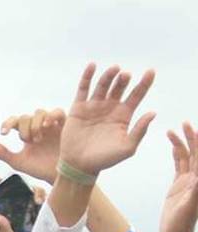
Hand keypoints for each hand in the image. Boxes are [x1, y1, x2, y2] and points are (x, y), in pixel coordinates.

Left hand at [0, 109, 65, 182]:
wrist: (60, 176)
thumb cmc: (40, 169)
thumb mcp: (20, 163)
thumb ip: (5, 154)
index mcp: (26, 134)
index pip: (15, 122)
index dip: (7, 124)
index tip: (3, 133)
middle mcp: (38, 127)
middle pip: (26, 117)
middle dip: (23, 128)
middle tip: (28, 141)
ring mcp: (51, 125)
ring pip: (39, 112)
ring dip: (35, 124)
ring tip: (37, 139)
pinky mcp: (64, 125)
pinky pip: (58, 112)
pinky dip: (51, 116)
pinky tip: (46, 126)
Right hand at [58, 63, 154, 177]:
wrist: (79, 165)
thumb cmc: (105, 159)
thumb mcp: (128, 147)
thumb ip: (140, 130)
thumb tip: (153, 112)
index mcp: (124, 115)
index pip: (137, 95)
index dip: (144, 83)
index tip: (151, 71)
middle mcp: (110, 108)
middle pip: (119, 87)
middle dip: (124, 79)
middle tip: (126, 75)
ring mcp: (94, 107)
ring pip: (103, 85)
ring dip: (109, 76)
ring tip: (115, 69)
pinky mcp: (78, 108)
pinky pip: (83, 89)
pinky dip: (87, 77)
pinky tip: (92, 66)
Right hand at [161, 122, 197, 231]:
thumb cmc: (182, 223)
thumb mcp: (188, 206)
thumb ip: (195, 190)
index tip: (192, 129)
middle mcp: (196, 178)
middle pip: (195, 152)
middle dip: (191, 137)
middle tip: (184, 123)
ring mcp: (188, 180)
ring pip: (186, 156)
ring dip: (181, 143)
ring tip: (172, 131)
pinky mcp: (179, 185)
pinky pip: (179, 165)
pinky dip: (177, 154)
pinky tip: (174, 146)